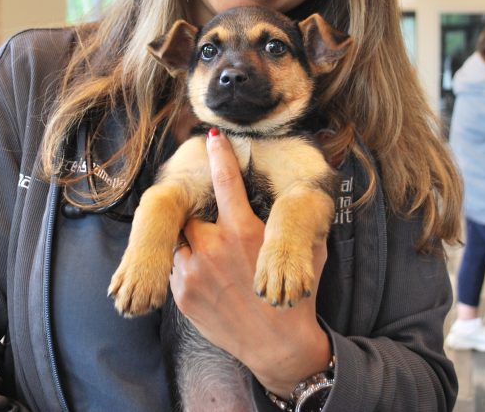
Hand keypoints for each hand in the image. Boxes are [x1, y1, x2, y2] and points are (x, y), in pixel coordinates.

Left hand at [169, 129, 330, 397]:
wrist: (279, 347)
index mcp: (245, 232)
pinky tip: (210, 282)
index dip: (219, 155)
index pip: (227, 181)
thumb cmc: (297, 294)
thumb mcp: (308, 250)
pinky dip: (188, 268)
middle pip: (194, 216)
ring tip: (214, 263)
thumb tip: (306, 191)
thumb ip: (296, 220)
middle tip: (217, 237)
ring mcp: (195, 272)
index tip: (211, 137)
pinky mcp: (182, 294)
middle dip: (203, 222)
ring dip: (193, 245)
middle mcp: (216, 247)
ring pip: (181, 241)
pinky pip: (176, 267)